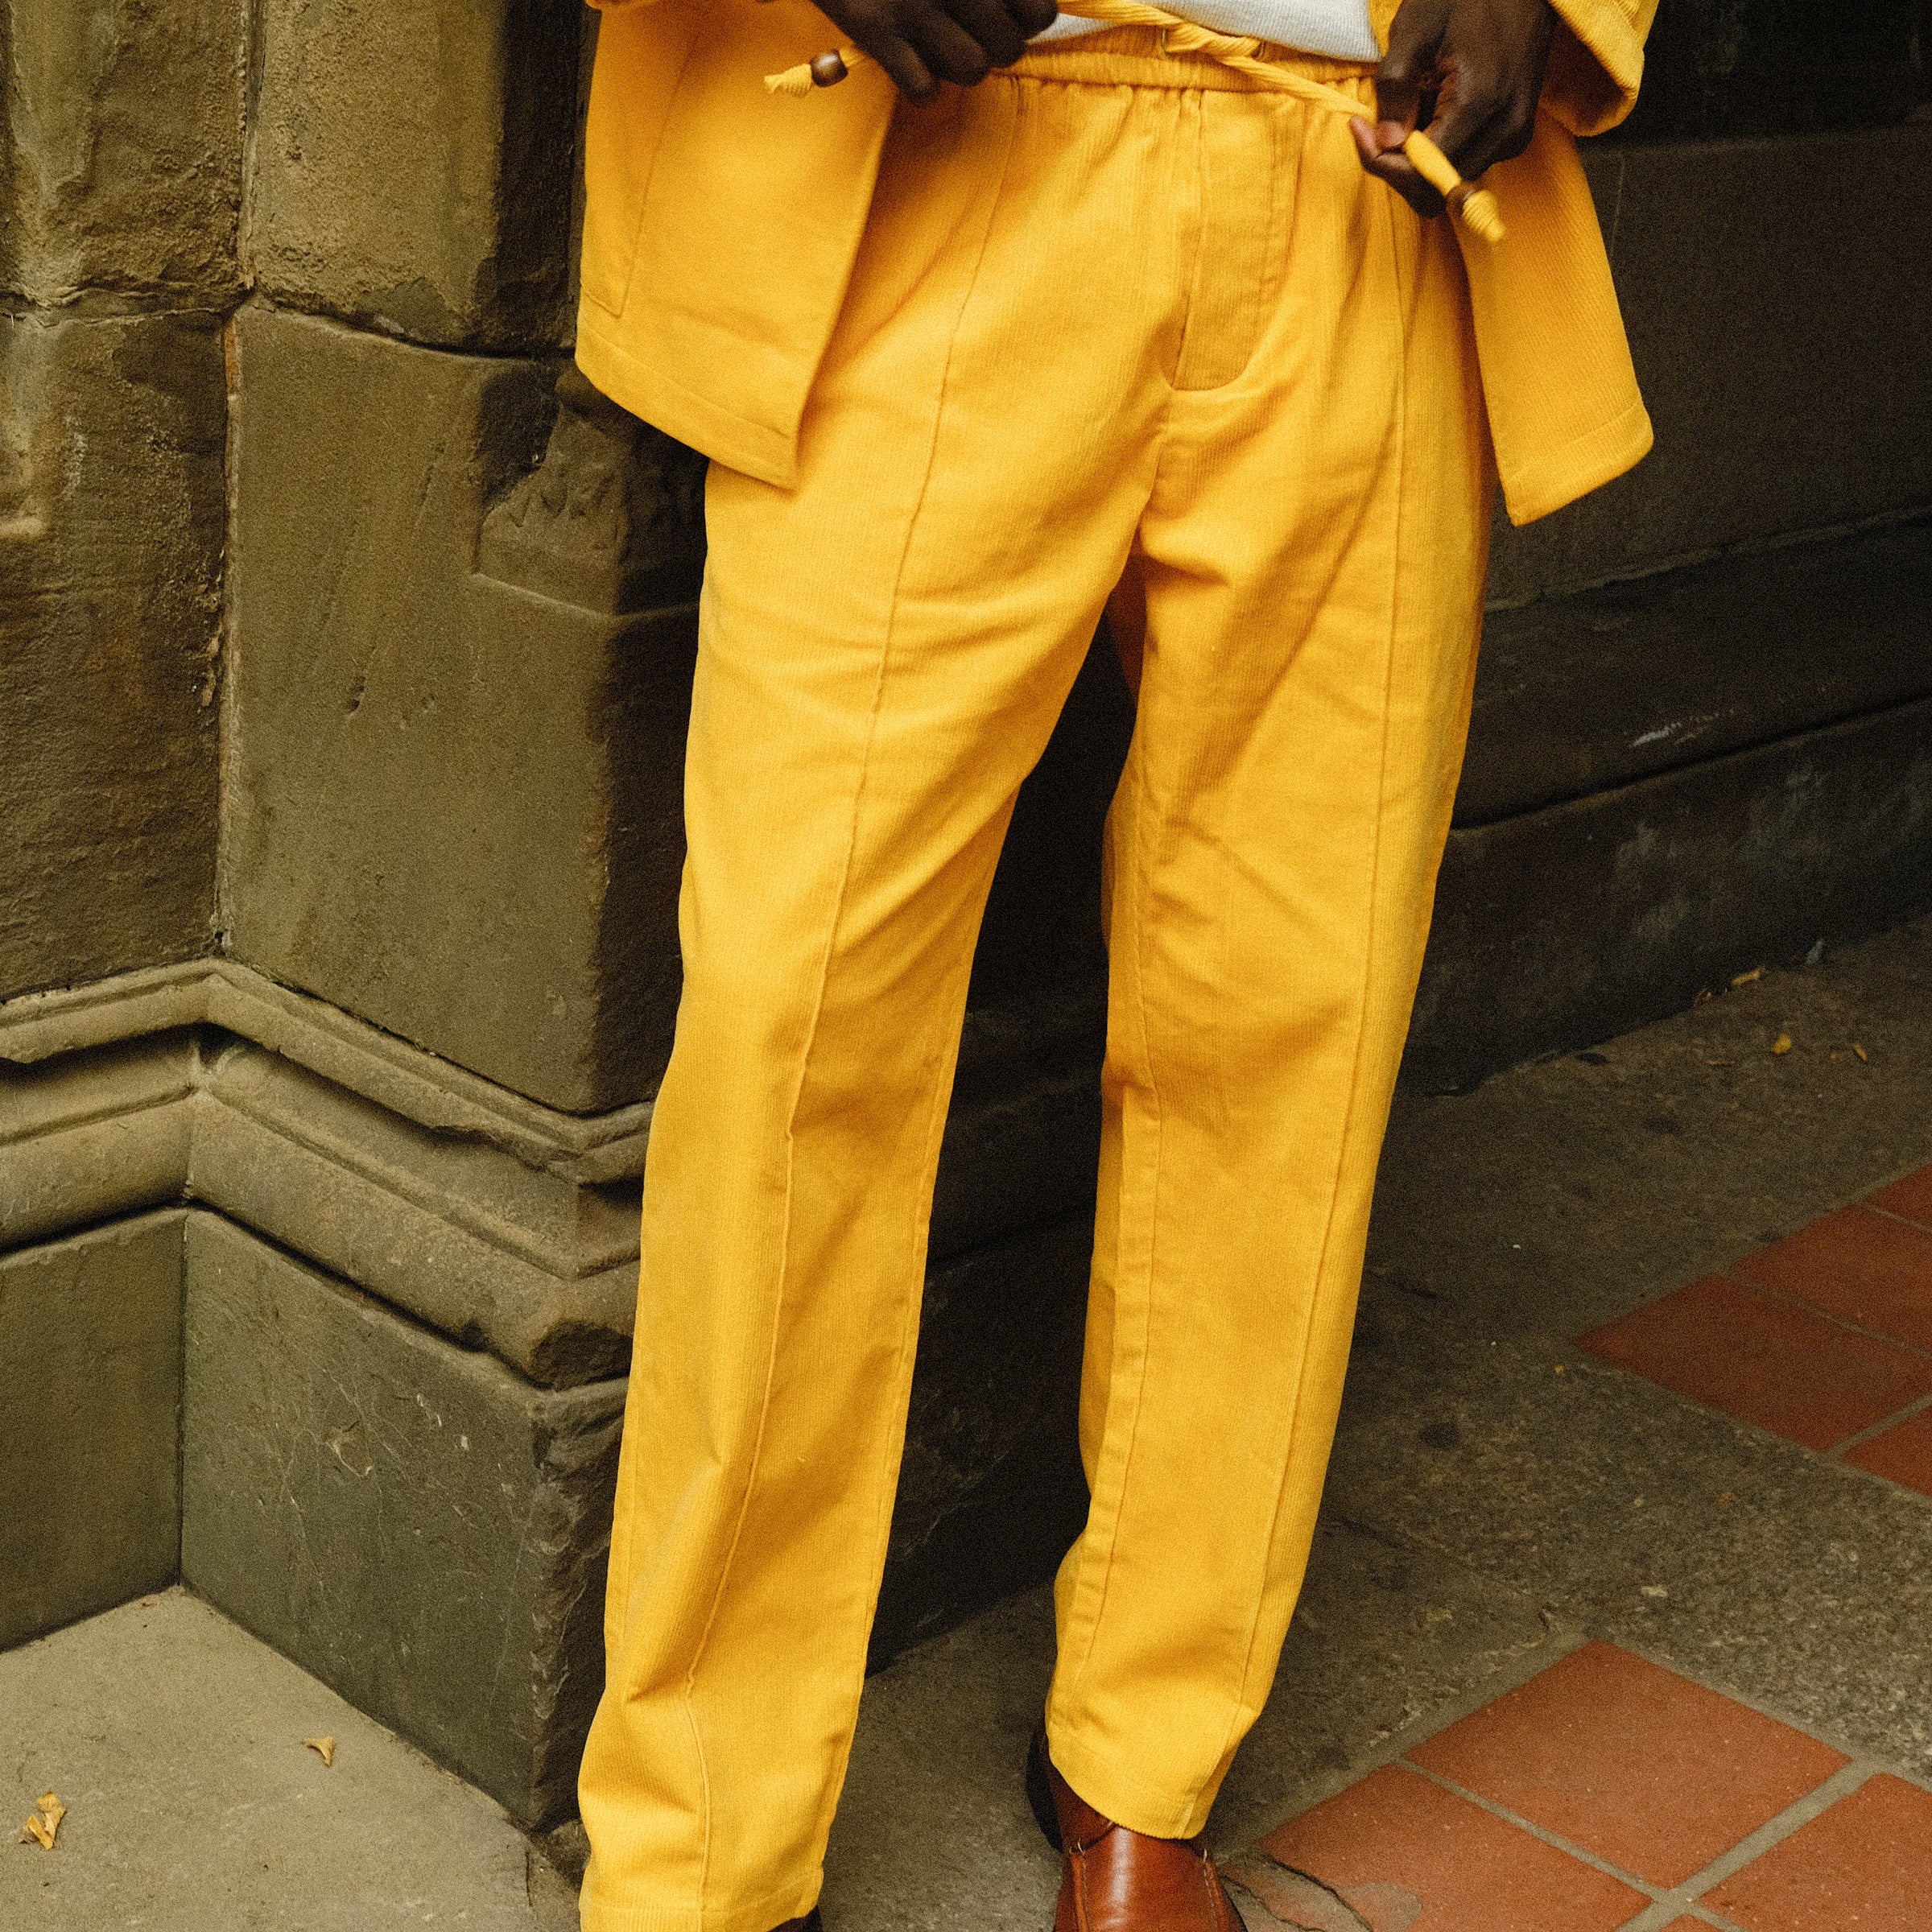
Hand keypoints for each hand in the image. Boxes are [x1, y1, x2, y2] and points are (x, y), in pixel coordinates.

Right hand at [814, 0, 1058, 100]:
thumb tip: (1036, 14)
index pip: (1040, 12)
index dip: (1032, 21)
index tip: (1013, 15)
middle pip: (1009, 48)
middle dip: (999, 49)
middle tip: (976, 34)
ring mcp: (913, 8)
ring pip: (974, 70)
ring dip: (964, 67)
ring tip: (946, 50)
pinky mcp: (876, 31)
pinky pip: (923, 89)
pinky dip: (923, 87)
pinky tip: (914, 65)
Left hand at [1348, 0, 1556, 218]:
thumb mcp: (1417, 29)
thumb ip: (1394, 87)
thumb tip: (1385, 142)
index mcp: (1479, 106)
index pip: (1420, 174)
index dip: (1382, 162)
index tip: (1360, 130)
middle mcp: (1503, 132)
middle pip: (1435, 190)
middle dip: (1396, 167)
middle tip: (1373, 128)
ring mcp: (1513, 137)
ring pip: (1449, 182)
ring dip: (1416, 160)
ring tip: (1406, 112)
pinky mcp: (1515, 135)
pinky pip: (1466, 164)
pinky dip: (1438, 151)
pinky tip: (1430, 113)